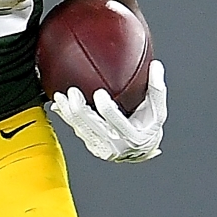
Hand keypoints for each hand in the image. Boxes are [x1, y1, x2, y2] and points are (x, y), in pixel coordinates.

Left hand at [49, 59, 166, 162]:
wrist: (142, 151)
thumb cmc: (149, 127)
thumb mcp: (157, 111)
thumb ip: (156, 89)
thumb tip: (156, 65)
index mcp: (132, 136)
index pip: (115, 121)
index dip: (105, 108)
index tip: (99, 93)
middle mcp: (114, 144)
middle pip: (91, 125)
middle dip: (79, 108)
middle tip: (73, 92)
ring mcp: (100, 147)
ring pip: (80, 128)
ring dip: (68, 112)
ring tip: (60, 97)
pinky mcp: (91, 145)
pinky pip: (76, 130)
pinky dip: (66, 118)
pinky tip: (59, 106)